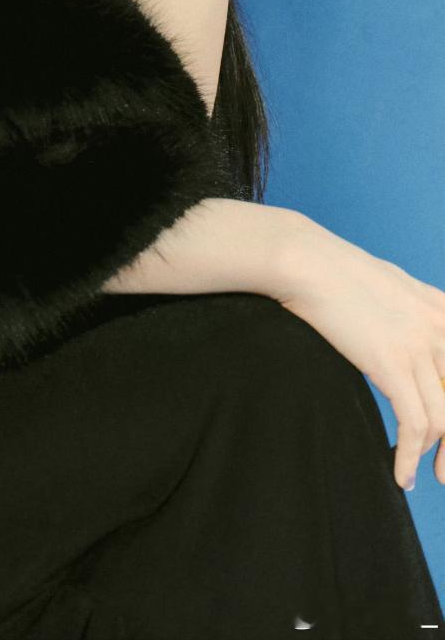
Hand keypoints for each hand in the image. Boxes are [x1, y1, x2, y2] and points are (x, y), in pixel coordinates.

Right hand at [275, 217, 444, 489]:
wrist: (306, 261)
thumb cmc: (335, 269)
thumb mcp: (391, 284)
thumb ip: (413, 310)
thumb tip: (408, 329)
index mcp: (443, 310)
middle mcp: (440, 328)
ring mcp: (419, 346)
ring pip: (444, 419)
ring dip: (438, 456)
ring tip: (426, 476)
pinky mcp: (392, 363)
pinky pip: (415, 424)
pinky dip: (409, 455)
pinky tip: (400, 474)